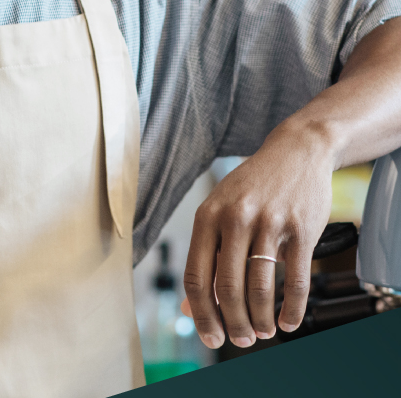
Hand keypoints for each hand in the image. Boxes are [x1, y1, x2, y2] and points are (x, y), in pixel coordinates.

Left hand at [183, 123, 335, 348]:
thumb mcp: (219, 213)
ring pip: (261, 286)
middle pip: (228, 287)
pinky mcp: (302, 228)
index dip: (201, 313)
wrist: (295, 152)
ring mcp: (270, 223)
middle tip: (240, 341)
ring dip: (260, 318)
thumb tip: (192, 308)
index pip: (196, 276)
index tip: (209, 338)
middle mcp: (235, 219)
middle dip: (232, 322)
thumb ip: (206, 258)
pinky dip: (292, 307)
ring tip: (262, 333)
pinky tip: (288, 322)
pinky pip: (296, 278)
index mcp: (206, 217)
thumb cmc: (251, 189)